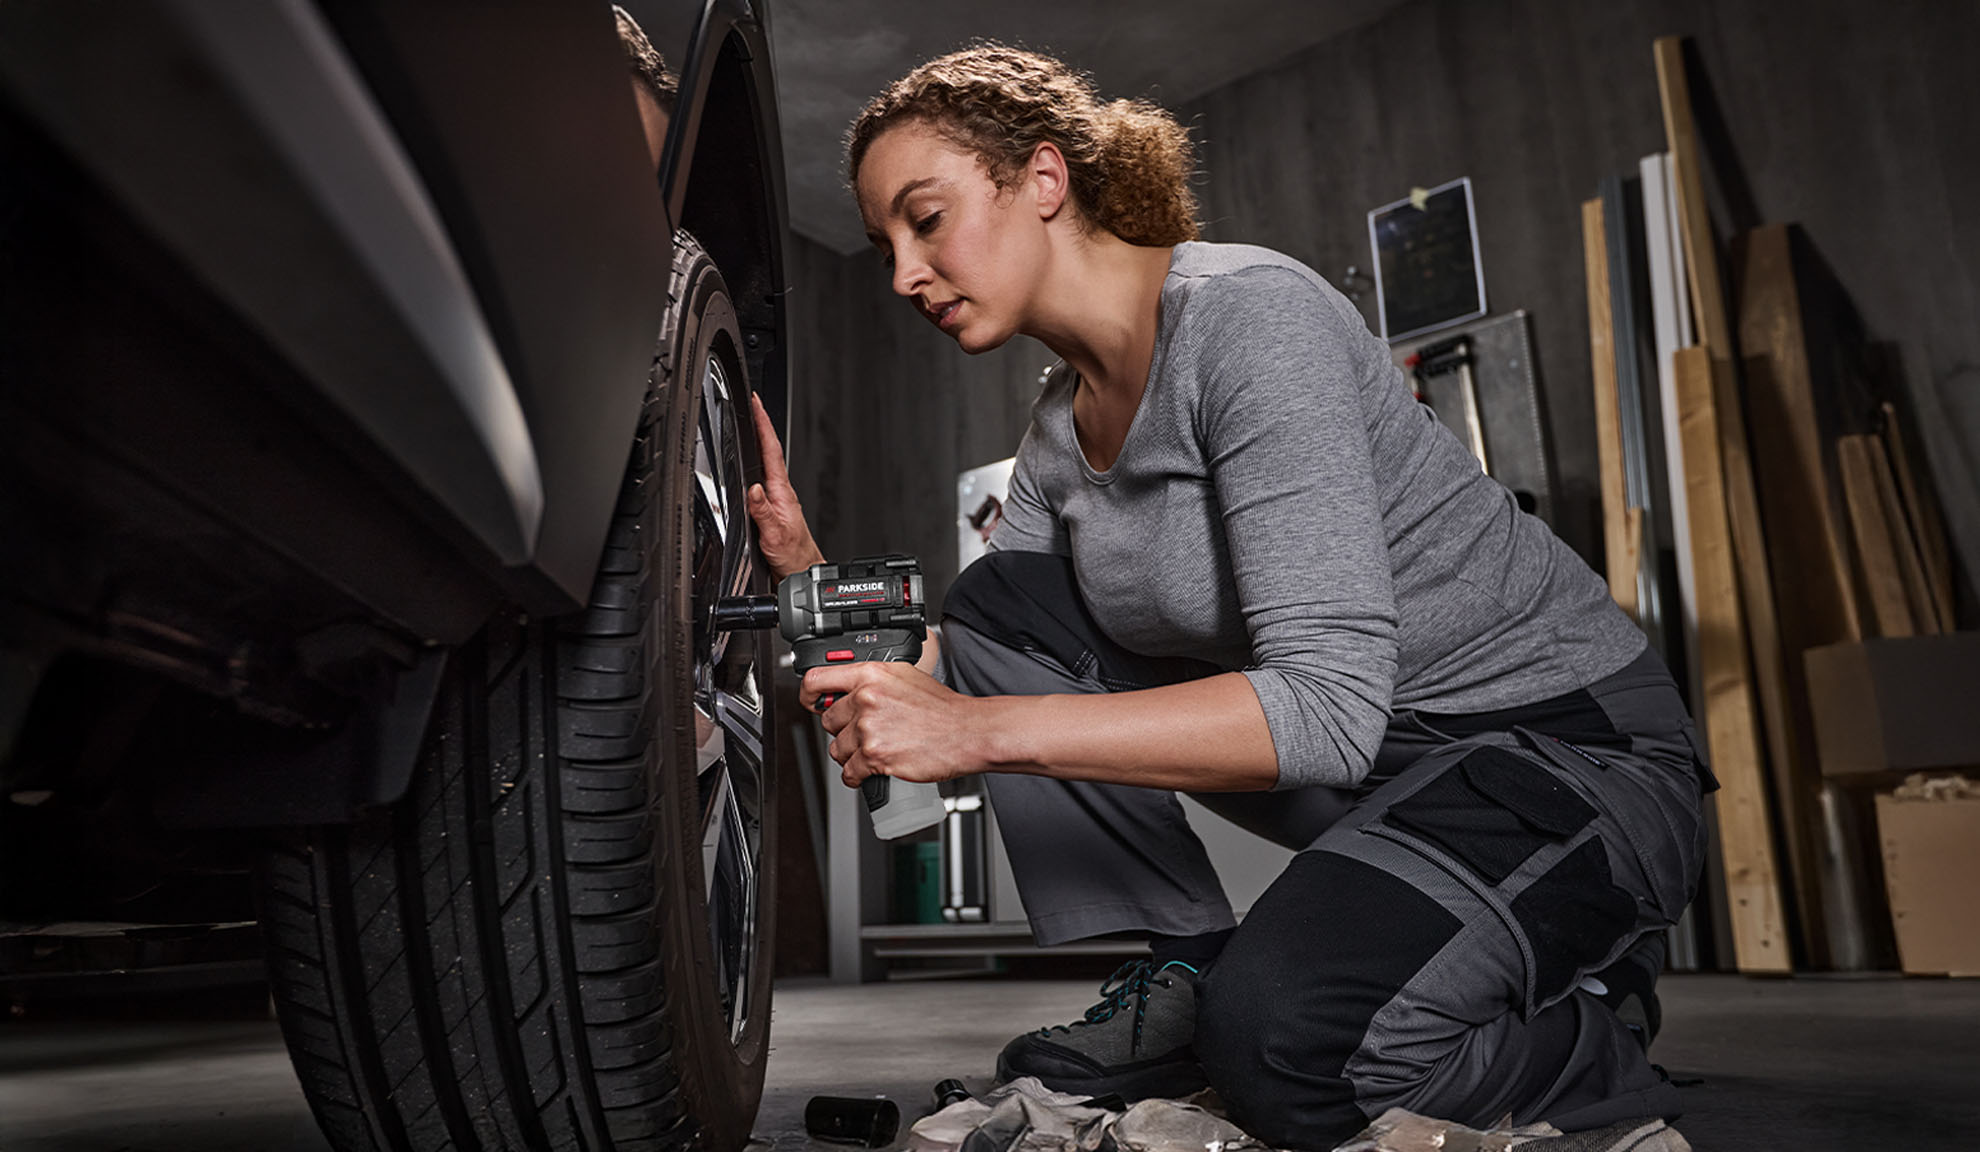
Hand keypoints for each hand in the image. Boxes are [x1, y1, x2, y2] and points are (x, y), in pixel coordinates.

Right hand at [746, 392, 823, 580]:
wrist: (800, 571)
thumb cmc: (792, 555)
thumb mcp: (775, 535)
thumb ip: (763, 511)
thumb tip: (752, 489)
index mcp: (782, 492)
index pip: (771, 449)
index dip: (763, 424)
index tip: (756, 402)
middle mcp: (779, 492)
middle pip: (768, 451)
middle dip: (759, 424)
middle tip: (750, 403)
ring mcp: (776, 499)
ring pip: (765, 463)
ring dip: (757, 442)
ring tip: (749, 423)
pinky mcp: (771, 508)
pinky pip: (760, 479)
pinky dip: (754, 464)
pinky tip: (749, 462)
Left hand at [802, 661, 987, 787]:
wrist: (967, 732)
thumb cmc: (942, 708)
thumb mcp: (905, 677)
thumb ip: (874, 681)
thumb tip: (849, 689)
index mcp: (871, 674)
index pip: (818, 679)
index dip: (809, 694)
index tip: (811, 702)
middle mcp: (867, 698)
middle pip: (829, 721)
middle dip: (844, 730)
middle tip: (865, 733)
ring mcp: (869, 728)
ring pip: (838, 749)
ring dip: (851, 755)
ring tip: (873, 751)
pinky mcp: (875, 755)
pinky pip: (849, 772)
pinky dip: (856, 776)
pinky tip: (870, 770)